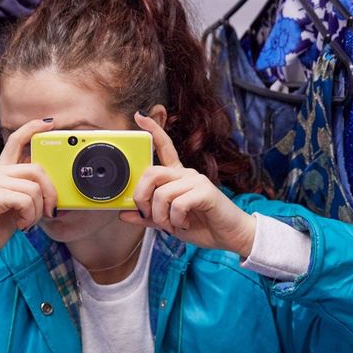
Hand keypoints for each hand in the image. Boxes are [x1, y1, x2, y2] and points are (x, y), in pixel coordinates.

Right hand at [0, 118, 57, 276]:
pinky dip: (30, 216)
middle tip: (50, 210)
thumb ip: (28, 195)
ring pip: (34, 187)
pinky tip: (20, 225)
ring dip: (38, 210)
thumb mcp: (14, 208)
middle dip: (50, 191)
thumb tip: (52, 193)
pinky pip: (26, 200)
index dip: (33, 129)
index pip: (15, 141)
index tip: (49, 123)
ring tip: (28, 222)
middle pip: (36, 168)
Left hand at [119, 113, 255, 256]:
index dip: (152, 131)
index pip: (164, 148)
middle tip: (148, 214)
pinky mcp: (205, 191)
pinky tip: (183, 224)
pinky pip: (178, 204)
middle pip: (151, 172)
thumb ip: (147, 217)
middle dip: (141, 197)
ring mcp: (196, 181)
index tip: (139, 116)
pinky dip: (175, 219)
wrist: (228, 235)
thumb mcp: (168, 222)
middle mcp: (186, 174)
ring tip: (171, 225)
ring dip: (160, 216)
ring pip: (162, 193)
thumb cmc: (202, 225)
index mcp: (177, 176)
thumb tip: (124, 214)